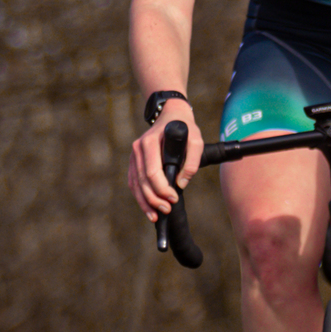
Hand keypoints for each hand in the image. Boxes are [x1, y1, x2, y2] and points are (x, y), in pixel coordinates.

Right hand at [129, 102, 202, 219]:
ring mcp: (134, 155)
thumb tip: (181, 184)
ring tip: (155, 217)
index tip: (174, 199)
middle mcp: (138, 149)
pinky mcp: (135, 162)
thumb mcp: (196, 140)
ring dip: (145, 202)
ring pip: (136, 184)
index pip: (152, 172)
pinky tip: (148, 208)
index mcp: (149, 143)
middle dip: (154, 199)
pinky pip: (134, 182)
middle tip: (167, 211)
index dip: (162, 189)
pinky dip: (140, 197)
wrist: (171, 114)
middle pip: (142, 181)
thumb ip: (192, 162)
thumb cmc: (185, 127)